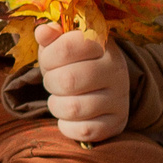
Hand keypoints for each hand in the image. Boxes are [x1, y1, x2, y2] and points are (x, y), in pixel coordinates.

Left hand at [35, 22, 129, 144]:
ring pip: (74, 108)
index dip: (48, 57)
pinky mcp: (117, 123)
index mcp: (103, 44)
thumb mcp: (65, 43)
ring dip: (56, 106)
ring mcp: (119, 98)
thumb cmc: (76, 61)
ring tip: (60, 99)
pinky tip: (68, 117)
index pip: (67, 47)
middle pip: (67, 81)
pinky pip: (84, 131)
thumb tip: (43, 31)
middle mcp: (116, 70)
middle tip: (53, 82)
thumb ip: (52, 36)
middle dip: (51, 83)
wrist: (106, 84)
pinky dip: (67, 127)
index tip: (49, 61)